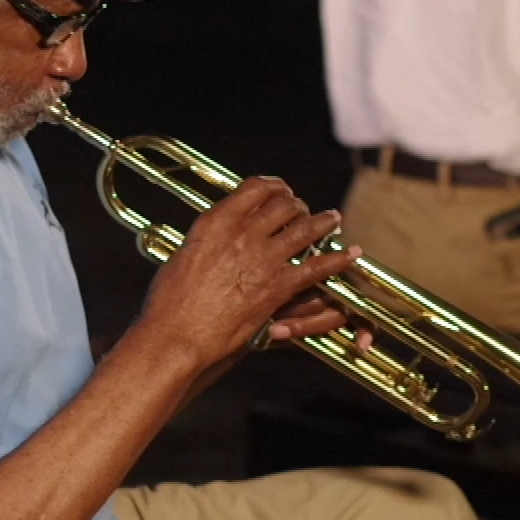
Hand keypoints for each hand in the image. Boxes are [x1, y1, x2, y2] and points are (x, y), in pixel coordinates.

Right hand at [138, 177, 362, 369]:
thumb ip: (204, 242)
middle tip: (303, 210)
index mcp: (217, 221)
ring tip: (333, 219)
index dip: (274, 186)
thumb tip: (210, 239)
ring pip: (304, 229)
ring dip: (323, 222)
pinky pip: (317, 267)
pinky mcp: (278, 286)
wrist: (178, 333)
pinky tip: (351, 254)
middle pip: (283, 205)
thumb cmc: (169, 302)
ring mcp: (263, 258)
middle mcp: (243, 232)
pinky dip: (337, 259)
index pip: (254, 188)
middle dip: (297, 205)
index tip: (280, 190)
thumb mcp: (181, 256)